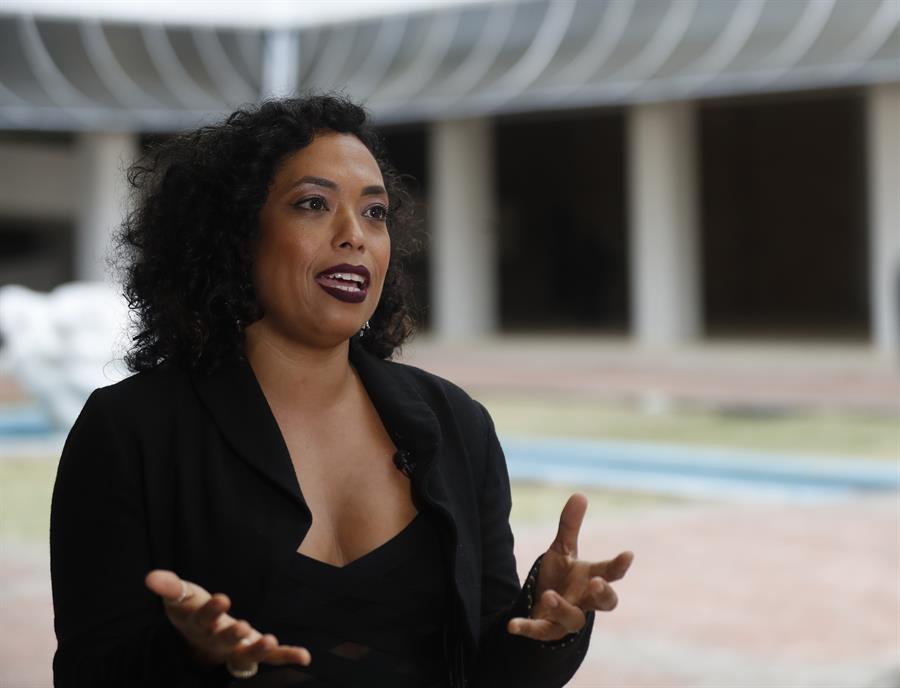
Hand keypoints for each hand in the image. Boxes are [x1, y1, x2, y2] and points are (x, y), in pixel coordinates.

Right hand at [145, 570, 310, 672]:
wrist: (198, 638)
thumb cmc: (192, 610)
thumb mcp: (181, 596)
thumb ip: (169, 586)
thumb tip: (150, 577)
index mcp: (199, 623)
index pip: (204, 617)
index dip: (212, 610)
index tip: (222, 599)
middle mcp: (217, 639)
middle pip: (224, 638)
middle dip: (233, 633)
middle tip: (242, 627)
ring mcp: (236, 648)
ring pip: (247, 654)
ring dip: (258, 649)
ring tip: (270, 640)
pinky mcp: (253, 650)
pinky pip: (271, 658)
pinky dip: (287, 657)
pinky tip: (305, 657)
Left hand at [507, 493, 633, 641]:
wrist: (543, 605)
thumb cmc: (561, 576)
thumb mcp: (562, 550)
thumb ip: (570, 526)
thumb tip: (580, 494)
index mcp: (591, 578)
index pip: (610, 573)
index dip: (619, 565)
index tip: (628, 554)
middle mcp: (584, 601)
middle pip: (604, 603)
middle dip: (603, 594)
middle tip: (597, 582)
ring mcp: (567, 618)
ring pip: (574, 620)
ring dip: (562, 608)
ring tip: (548, 595)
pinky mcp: (548, 630)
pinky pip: (540, 632)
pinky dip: (527, 628)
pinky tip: (511, 625)